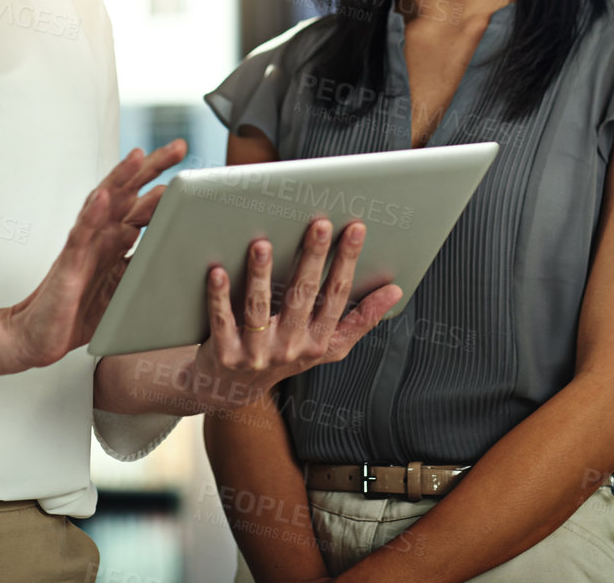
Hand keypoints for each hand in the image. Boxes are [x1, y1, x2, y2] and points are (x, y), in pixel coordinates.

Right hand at [0, 139, 187, 370]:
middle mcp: (101, 235)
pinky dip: (91, 214)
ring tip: (138, 155)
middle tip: (179, 146)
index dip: (168, 186)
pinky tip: (102, 197)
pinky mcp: (68, 263)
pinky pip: (79, 234)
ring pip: (103, 203)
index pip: (144, 204)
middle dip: (152, 168)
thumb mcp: (125, 289)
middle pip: (128, 192)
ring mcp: (84, 245)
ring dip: (120, 177)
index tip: (194, 172)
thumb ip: (146, 266)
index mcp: (116, 239)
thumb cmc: (79, 312)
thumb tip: (182, 256)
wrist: (41, 337)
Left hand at [188, 216, 402, 410]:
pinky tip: (218, 271)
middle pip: (302, 296)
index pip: (336, 295)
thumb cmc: (284, 356)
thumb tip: (395, 291)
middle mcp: (290, 348)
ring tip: (262, 244)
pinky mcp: (224, 354)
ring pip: (259, 308)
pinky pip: (222, 321)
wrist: (229, 389)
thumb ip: (359, 319)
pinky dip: (219, 296)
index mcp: (318, 342)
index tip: (356, 229)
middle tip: (320, 224)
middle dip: (313, 258)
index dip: (347, 262)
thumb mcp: (327, 345)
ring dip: (261, 275)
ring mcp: (256, 353)